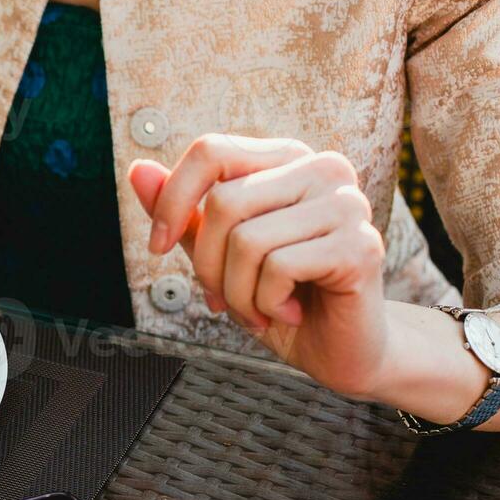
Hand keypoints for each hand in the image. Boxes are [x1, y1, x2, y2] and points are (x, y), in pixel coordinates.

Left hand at [128, 135, 390, 396]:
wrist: (339, 348)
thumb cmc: (277, 297)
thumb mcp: (217, 256)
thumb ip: (182, 214)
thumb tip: (138, 169)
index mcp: (286, 160)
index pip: (211, 151)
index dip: (172, 200)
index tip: (158, 247)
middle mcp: (322, 168)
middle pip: (222, 202)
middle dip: (208, 265)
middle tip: (226, 298)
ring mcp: (347, 203)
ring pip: (247, 240)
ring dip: (238, 293)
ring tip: (260, 308)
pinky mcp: (361, 244)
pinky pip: (278, 267)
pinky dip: (267, 303)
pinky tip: (289, 312)